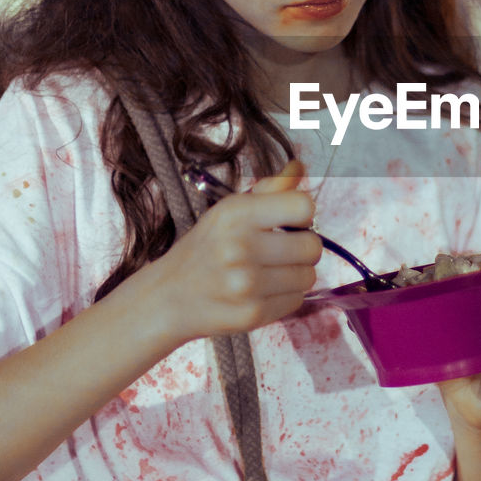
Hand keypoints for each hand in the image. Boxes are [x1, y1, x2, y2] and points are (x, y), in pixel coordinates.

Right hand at [138, 159, 321, 344]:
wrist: (168, 297)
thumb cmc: (206, 248)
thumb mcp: (230, 210)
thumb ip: (270, 189)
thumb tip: (300, 166)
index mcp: (235, 214)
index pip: (302, 207)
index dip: (303, 214)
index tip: (290, 221)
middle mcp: (240, 247)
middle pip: (313, 246)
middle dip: (303, 247)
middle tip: (281, 250)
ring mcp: (246, 284)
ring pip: (309, 276)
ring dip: (296, 273)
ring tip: (270, 272)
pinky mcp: (252, 313)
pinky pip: (297, 300)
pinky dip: (286, 295)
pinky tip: (263, 291)